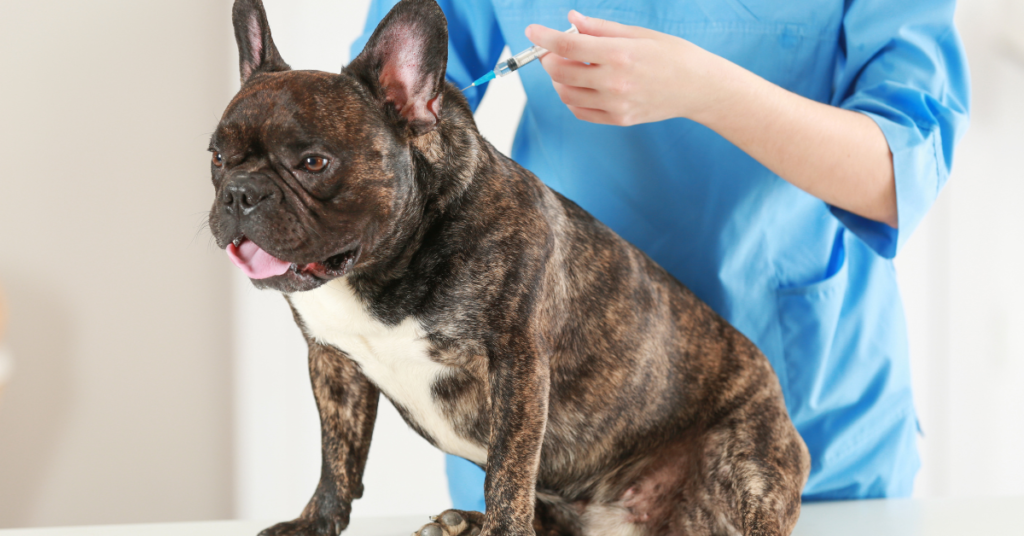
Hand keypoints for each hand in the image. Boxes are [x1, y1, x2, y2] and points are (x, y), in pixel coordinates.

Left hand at [526, 10, 723, 125]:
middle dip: (549, 58)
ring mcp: (616, 104)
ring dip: (559, 79)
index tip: (532, 31)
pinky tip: (582, 84)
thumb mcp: (639, 33)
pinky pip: (580, 111)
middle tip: (554, 49)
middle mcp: (615, 81)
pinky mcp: (618, 119)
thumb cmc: (672, 55)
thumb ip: (600, 28)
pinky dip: (572, 97)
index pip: (568, 45)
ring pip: (566, 93)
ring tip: (571, 66)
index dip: (544, 37)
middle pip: (560, 71)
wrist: (699, 88)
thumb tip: (571, 20)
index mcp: (620, 53)